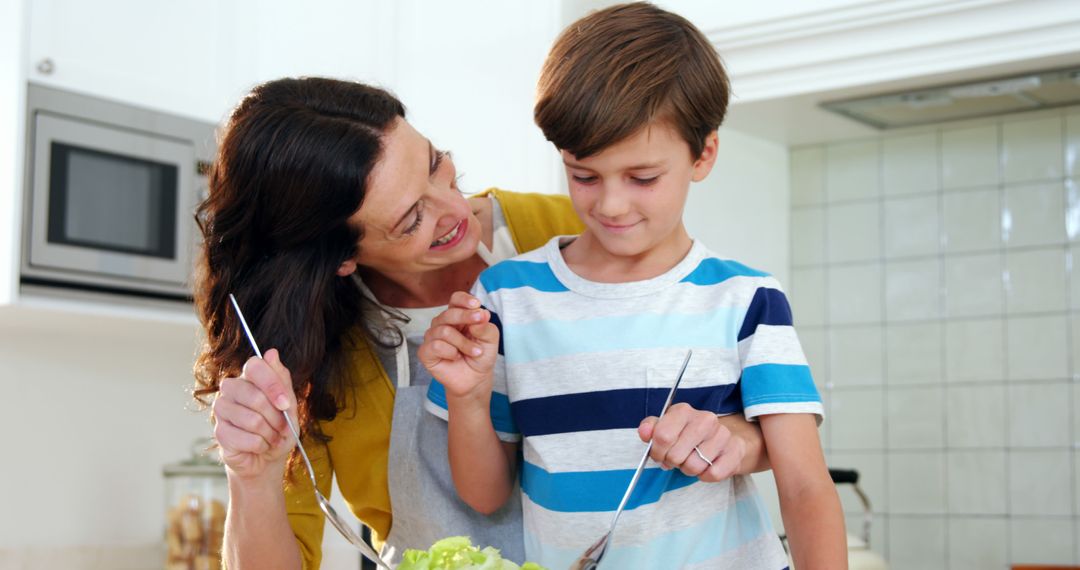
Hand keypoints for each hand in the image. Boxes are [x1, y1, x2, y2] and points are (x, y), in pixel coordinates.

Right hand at [211, 348, 296, 482]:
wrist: (267, 458)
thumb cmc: (278, 428)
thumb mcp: (289, 404)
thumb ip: (282, 380)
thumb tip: (271, 353)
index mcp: (248, 377)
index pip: (254, 366)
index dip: (273, 385)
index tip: (286, 403)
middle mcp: (231, 389)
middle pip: (255, 397)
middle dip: (276, 417)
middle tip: (282, 428)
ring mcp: (221, 410)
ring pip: (252, 420)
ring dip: (270, 434)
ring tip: (272, 438)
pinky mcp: (219, 432)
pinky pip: (247, 439)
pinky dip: (261, 446)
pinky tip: (260, 446)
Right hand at [418, 292, 499, 402]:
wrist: (475, 379)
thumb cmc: (480, 356)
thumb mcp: (490, 340)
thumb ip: (485, 327)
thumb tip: (481, 314)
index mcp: (458, 316)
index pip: (455, 299)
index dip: (464, 299)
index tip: (476, 304)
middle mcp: (443, 323)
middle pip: (449, 312)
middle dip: (466, 317)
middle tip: (479, 323)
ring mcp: (432, 337)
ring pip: (444, 331)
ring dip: (463, 343)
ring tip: (474, 352)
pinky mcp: (426, 352)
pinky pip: (436, 345)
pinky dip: (450, 352)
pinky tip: (456, 357)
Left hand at [638, 403, 745, 481]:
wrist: (723, 441)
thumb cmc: (688, 435)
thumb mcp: (666, 427)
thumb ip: (651, 429)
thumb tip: (644, 432)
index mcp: (684, 411)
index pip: (662, 436)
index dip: (657, 451)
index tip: (659, 454)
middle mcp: (705, 419)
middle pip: (676, 455)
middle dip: (672, 462)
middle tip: (677, 459)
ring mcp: (722, 435)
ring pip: (693, 466)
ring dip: (688, 470)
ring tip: (692, 461)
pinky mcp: (734, 451)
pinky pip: (712, 474)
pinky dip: (705, 476)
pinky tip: (706, 465)